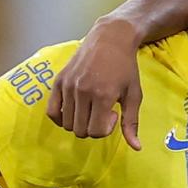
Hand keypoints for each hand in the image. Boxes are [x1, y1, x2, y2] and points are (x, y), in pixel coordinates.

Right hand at [50, 19, 147, 148]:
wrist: (110, 39)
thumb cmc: (126, 68)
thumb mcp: (134, 95)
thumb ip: (131, 122)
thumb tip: (136, 148)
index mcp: (103, 96)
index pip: (96, 132)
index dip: (106, 129)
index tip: (113, 115)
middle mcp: (82, 91)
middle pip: (80, 130)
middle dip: (92, 128)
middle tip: (102, 111)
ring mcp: (68, 86)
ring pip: (66, 124)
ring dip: (79, 123)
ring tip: (90, 107)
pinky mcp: (58, 81)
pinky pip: (51, 111)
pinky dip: (61, 118)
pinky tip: (74, 110)